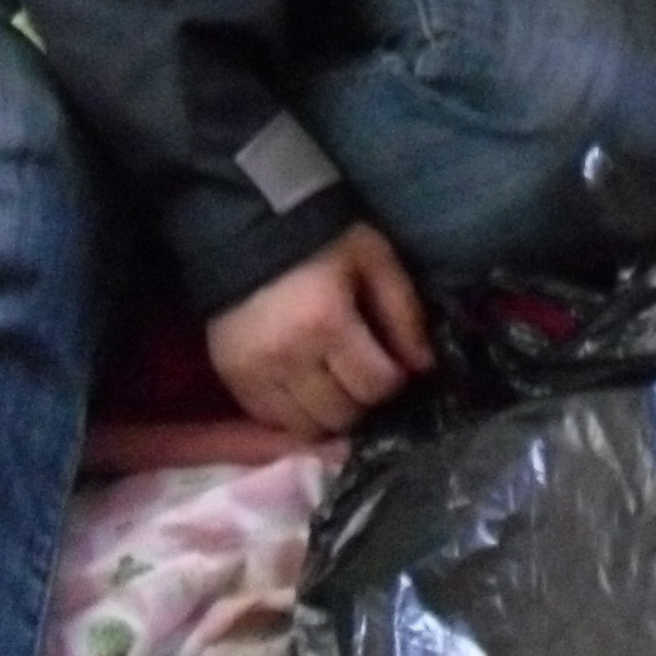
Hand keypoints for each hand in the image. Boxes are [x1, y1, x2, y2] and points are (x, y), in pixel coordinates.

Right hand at [205, 221, 432, 437]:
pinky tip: (308, 390)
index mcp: (327, 323)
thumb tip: (424, 366)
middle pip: (340, 415)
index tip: (397, 366)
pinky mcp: (231, 378)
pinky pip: (271, 420)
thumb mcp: (375, 260)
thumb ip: (404, 313)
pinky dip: (295, 414)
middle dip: (364, 401)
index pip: (374, 385)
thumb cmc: (324, 241)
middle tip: (368, 377)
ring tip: (339, 387)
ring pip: (304, 428)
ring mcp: (254, 372)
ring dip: (330, 415)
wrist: (252, 227)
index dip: (395, 381)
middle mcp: (287, 357)